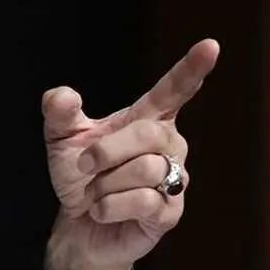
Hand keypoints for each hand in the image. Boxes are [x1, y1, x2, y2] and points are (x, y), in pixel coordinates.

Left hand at [40, 38, 219, 269]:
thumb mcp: (60, 138)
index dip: (191, 69)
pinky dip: (110, 205)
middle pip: (147, 134)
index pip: (173, 91)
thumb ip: (59, 112)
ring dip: (105, 183)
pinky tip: (101, 210)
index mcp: (147, 120)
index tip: (211, 45)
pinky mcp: (170, 213)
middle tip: (84, 165)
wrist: (77, 224)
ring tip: (96, 192)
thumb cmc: (79, 176)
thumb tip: (62, 96)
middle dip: (105, 151)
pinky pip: (144, 201)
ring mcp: (174, 179)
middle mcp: (168, 145)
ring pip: (145, 170)